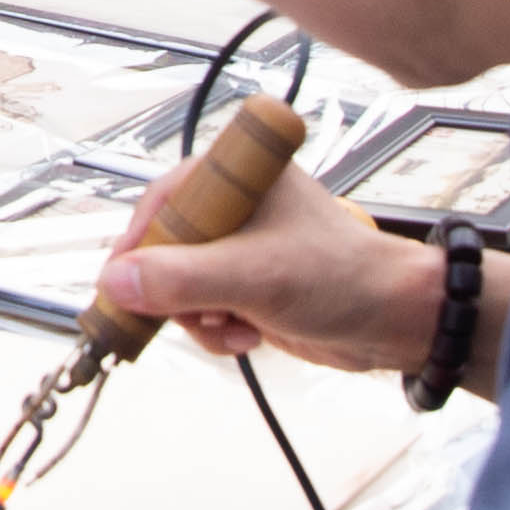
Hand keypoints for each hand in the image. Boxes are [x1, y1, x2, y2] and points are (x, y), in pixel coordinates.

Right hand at [93, 146, 424, 373]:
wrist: (394, 321)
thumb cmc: (341, 278)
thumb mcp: (253, 277)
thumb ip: (181, 278)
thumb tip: (115, 282)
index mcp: (236, 175)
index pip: (159, 203)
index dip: (139, 248)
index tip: (124, 288)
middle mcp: (233, 204)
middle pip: (163, 248)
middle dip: (177, 292)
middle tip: (196, 312)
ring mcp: (239, 245)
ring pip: (179, 284)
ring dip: (198, 316)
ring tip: (234, 324)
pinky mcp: (247, 280)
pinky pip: (202, 306)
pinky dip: (215, 328)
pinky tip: (247, 333)